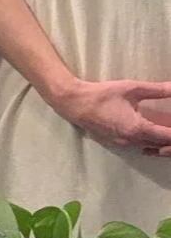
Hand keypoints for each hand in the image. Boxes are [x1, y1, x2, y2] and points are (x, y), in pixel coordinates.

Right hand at [50, 79, 170, 154]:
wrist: (76, 104)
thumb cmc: (103, 95)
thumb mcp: (132, 89)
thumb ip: (157, 90)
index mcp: (138, 129)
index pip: (168, 137)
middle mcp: (134, 141)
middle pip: (164, 147)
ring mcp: (126, 144)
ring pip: (154, 149)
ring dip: (166, 143)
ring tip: (169, 132)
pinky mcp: (120, 143)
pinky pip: (144, 147)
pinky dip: (155, 144)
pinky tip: (158, 133)